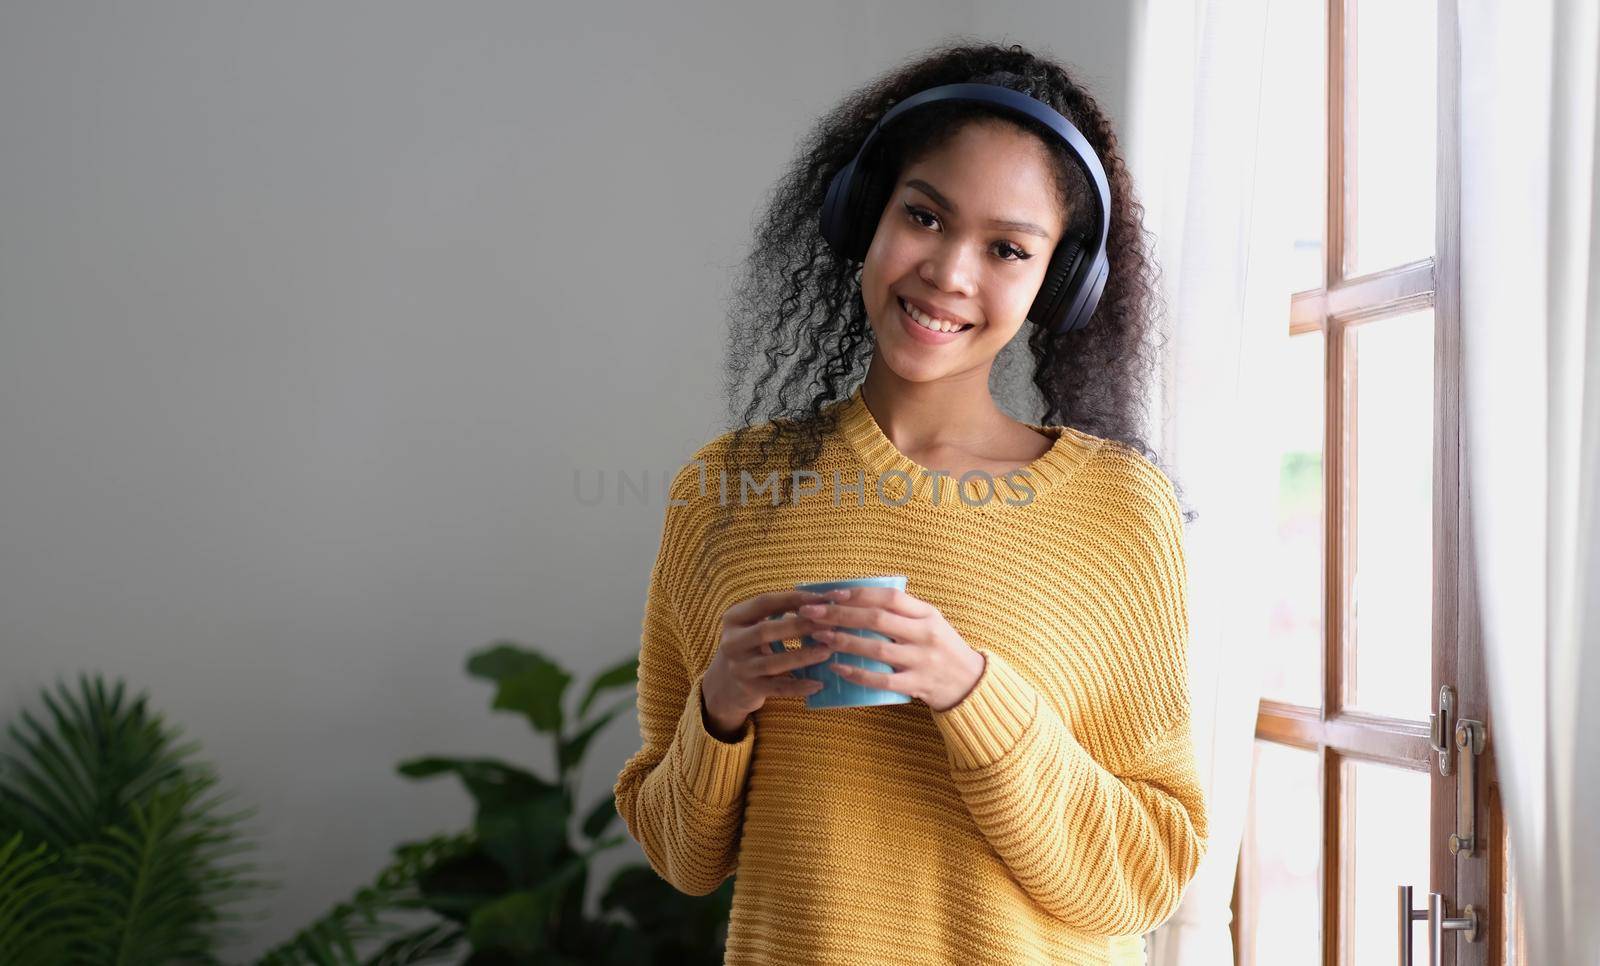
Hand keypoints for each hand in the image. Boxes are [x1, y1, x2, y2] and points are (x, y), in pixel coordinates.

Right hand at [701, 589, 848, 737]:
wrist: (726, 681)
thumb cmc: (752, 645)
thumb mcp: (755, 623)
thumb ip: (780, 611)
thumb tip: (822, 599)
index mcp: (734, 618)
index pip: (764, 602)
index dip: (793, 599)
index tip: (822, 598)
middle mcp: (732, 642)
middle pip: (766, 631)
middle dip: (800, 626)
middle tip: (829, 624)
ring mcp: (739, 667)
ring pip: (773, 662)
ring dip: (802, 656)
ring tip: (827, 651)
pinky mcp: (749, 689)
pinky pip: (777, 688)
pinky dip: (798, 686)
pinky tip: (818, 684)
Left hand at [797, 587, 985, 712]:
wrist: (971, 683)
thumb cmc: (942, 647)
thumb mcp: (931, 621)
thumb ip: (903, 610)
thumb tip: (858, 595)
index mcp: (927, 614)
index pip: (888, 597)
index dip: (857, 594)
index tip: (830, 593)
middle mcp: (925, 634)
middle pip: (877, 620)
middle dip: (840, 614)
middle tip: (812, 613)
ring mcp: (922, 661)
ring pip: (877, 649)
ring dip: (844, 642)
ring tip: (819, 637)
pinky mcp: (917, 685)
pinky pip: (882, 680)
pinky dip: (858, 674)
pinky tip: (837, 668)